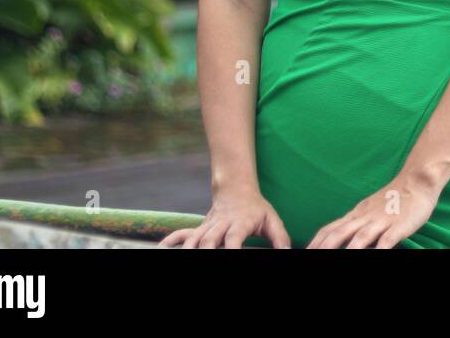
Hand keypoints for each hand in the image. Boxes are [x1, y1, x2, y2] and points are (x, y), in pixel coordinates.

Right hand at [159, 185, 291, 248]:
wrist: (237, 189)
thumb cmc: (257, 209)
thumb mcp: (272, 220)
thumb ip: (280, 238)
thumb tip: (287, 253)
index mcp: (240, 223)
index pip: (234, 238)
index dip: (231, 249)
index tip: (231, 255)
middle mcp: (221, 224)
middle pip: (209, 240)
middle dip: (206, 252)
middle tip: (206, 259)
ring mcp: (208, 226)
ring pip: (194, 239)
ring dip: (188, 249)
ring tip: (184, 258)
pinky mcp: (200, 228)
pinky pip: (182, 234)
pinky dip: (171, 240)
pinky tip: (162, 248)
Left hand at [307, 170, 440, 248]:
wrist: (416, 181)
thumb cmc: (393, 198)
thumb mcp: (369, 208)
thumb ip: (355, 223)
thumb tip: (339, 238)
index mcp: (356, 213)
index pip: (330, 229)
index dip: (316, 242)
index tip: (305, 251)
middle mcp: (365, 217)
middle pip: (339, 234)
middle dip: (324, 248)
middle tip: (311, 257)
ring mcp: (381, 220)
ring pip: (360, 238)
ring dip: (348, 251)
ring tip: (335, 261)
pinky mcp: (399, 225)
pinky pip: (387, 240)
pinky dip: (379, 249)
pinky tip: (374, 256)